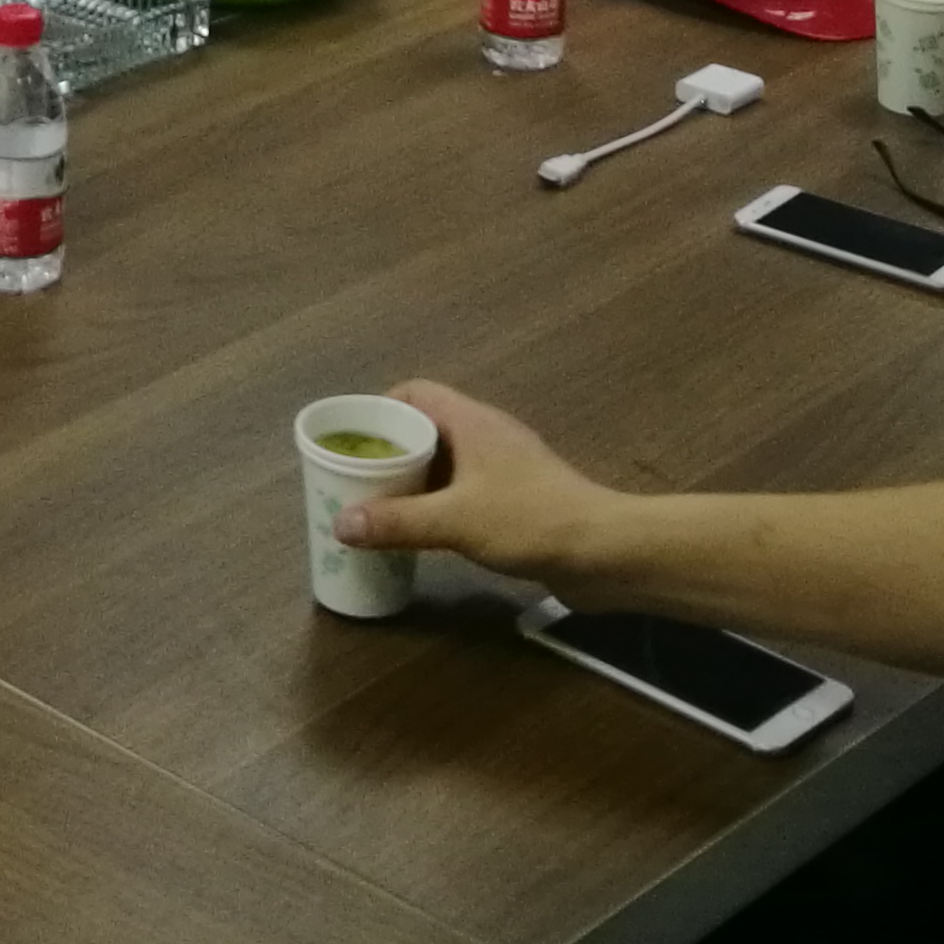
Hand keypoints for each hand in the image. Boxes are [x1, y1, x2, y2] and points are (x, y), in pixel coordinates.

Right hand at [332, 381, 620, 576]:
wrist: (604, 551)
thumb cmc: (529, 520)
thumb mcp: (455, 521)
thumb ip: (396, 522)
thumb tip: (339, 524)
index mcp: (471, 422)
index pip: (415, 393)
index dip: (379, 410)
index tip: (351, 443)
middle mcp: (486, 436)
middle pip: (425, 429)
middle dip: (389, 452)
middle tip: (355, 482)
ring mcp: (505, 468)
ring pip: (445, 463)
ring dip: (413, 481)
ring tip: (378, 510)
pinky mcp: (517, 499)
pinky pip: (464, 490)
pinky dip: (438, 504)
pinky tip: (423, 534)